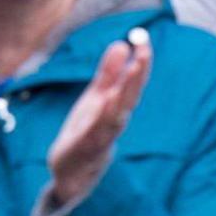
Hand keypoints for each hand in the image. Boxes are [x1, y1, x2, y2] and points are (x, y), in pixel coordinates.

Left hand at [47, 33, 152, 204]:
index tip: (144, 42)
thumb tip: (122, 44)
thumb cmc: (86, 133)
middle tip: (142, 53)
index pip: (132, 85)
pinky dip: (101, 118)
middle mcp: (113, 123)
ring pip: (116, 115)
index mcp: (115, 109)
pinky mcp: (84, 149)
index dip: (140, 65)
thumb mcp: (95, 99)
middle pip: (128, 99)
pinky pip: (94, 133)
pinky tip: (105, 101)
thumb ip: (108, 74)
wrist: (70, 173)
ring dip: (123, 95)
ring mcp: (101, 137)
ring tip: (129, 72)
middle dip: (136, 77)